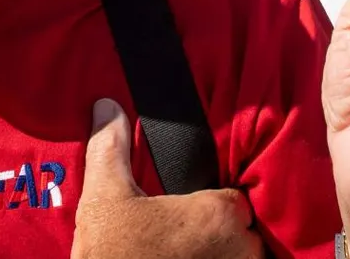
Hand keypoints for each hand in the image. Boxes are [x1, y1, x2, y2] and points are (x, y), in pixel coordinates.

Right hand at [70, 99, 259, 258]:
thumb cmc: (111, 255)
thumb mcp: (104, 198)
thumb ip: (110, 147)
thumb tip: (106, 105)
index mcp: (220, 212)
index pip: (235, 198)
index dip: (211, 206)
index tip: (189, 215)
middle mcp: (243, 247)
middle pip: (245, 231)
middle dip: (221, 236)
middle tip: (185, 242)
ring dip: (223, 257)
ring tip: (190, 258)